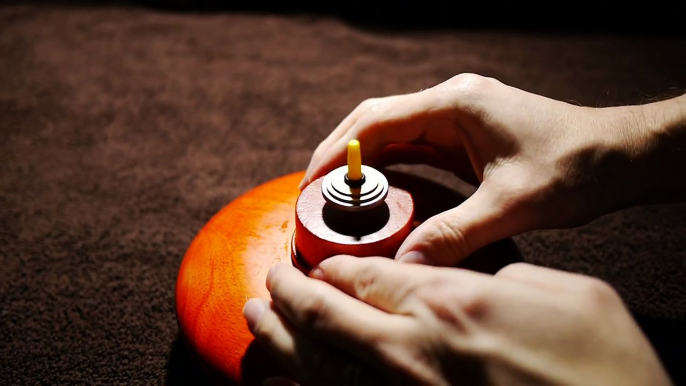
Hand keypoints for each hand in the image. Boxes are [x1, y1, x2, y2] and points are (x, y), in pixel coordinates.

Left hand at [243, 256, 671, 385]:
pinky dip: (301, 384)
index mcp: (450, 303)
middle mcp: (412, 350)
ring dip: (276, 337)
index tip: (316, 261)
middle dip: (286, 294)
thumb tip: (459, 276)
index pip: (363, 274)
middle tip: (267, 281)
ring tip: (252, 318)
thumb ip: (498, 277)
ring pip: (315, 363)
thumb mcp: (564, 294)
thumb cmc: (603, 363)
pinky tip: (283, 375)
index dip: (331, 265)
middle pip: (323, 314)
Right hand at [299, 74, 684, 265]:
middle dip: (340, 155)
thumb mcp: (513, 206)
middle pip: (375, 121)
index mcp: (455, 106)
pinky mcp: (465, 134)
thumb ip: (456, 233)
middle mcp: (450, 103)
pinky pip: (414, 146)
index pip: (376, 123)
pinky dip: (389, 167)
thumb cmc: (575, 168)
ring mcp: (457, 117)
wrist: (618, 154)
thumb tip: (406, 262)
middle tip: (312, 193)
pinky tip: (376, 192)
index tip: (311, 184)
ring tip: (334, 196)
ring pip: (391, 132)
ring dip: (362, 161)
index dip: (337, 154)